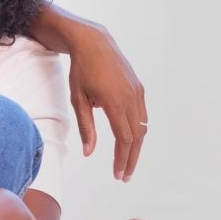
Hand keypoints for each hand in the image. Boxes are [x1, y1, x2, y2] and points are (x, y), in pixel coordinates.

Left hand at [67, 23, 147, 181]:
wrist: (94, 43)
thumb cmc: (81, 71)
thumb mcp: (78, 99)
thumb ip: (85, 127)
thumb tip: (89, 153)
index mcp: (115, 103)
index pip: (124, 139)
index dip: (122, 159)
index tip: (118, 174)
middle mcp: (131, 98)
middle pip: (137, 138)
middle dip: (131, 159)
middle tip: (124, 176)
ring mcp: (138, 92)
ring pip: (142, 127)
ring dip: (136, 147)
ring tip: (126, 162)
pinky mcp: (139, 88)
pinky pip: (142, 115)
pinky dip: (138, 130)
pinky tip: (130, 140)